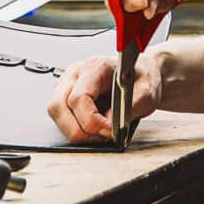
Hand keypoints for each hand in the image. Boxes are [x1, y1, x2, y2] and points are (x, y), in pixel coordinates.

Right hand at [48, 51, 164, 143]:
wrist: (141, 74)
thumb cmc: (141, 79)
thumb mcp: (147, 92)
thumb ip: (131, 107)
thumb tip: (109, 124)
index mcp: (95, 67)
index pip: (79, 97)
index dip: (91, 120)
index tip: (109, 130)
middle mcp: (76, 73)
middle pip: (58, 106)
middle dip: (79, 130)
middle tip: (103, 136)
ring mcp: (67, 83)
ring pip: (55, 112)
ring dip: (74, 130)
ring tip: (98, 133)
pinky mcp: (65, 95)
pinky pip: (60, 116)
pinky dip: (74, 127)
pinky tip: (92, 129)